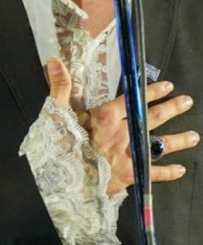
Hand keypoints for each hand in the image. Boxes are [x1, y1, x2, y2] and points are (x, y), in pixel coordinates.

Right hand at [46, 58, 198, 195]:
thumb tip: (55, 62)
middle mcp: (121, 135)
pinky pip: (152, 173)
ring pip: (157, 145)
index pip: (131, 100)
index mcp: (104, 118)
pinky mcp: (128, 175)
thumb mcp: (55, 112)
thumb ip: (60, 87)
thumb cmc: (57, 146)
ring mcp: (127, 155)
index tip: (165, 86)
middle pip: (151, 119)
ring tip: (193, 136)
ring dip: (177, 140)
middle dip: (171, 109)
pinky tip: (179, 169)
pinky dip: (167, 172)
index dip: (149, 92)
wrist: (60, 181)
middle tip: (186, 102)